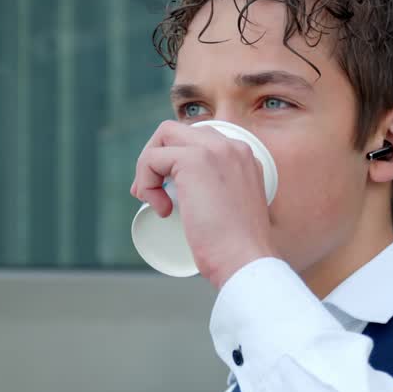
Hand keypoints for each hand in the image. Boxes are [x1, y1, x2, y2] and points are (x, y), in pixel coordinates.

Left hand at [130, 121, 276, 287]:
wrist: (246, 261)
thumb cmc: (237, 250)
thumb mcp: (234, 211)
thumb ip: (223, 197)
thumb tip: (196, 200)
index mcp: (243, 156)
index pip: (198, 139)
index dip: (174, 160)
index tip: (165, 191)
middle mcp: (232, 146)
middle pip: (178, 130)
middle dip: (155, 157)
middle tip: (148, 193)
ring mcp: (214, 150)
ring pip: (163, 135)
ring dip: (146, 167)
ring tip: (151, 200)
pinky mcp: (194, 161)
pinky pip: (152, 158)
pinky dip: (146, 182)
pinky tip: (161, 209)